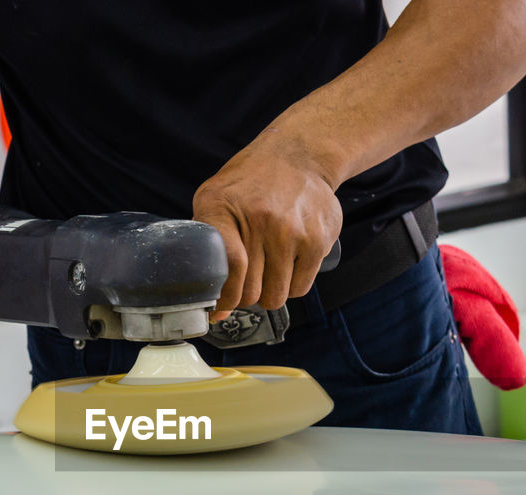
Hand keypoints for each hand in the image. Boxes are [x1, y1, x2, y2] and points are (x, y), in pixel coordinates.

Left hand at [193, 136, 341, 319]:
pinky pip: (300, 288)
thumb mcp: (215, 199)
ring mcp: (291, 231)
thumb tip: (215, 306)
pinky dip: (293, 285)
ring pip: (276, 296)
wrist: (299, 156)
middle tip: (248, 284)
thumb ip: (208, 245)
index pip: (227, 268)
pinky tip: (288, 265)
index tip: (221, 306)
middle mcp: (259, 219)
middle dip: (247, 297)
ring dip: (271, 292)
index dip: (224, 297)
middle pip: (250, 292)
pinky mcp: (317, 241)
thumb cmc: (250, 185)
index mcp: (223, 208)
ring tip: (269, 271)